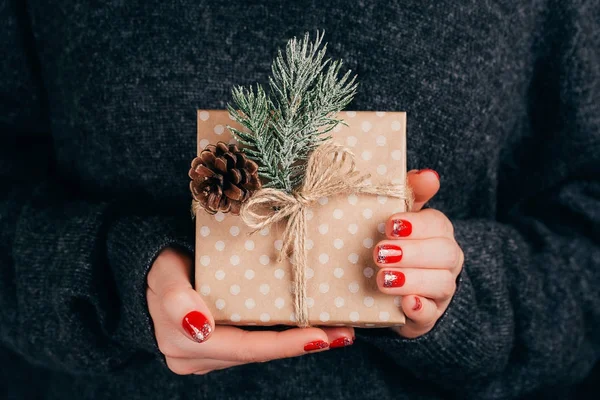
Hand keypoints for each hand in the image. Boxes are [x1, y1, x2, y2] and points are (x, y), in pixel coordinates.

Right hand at [147, 248, 354, 374]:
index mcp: (184, 343)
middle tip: (344, 333)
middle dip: (302, 345)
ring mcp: (206, 355)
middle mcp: (196, 357)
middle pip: (257, 353)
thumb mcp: (164, 274)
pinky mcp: (216, 347)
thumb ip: (175, 297)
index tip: (320, 337)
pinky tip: (309, 327)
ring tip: (337, 330)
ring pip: (257, 350)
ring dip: (297, 342)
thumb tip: (199, 327)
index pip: (244, 348)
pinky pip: (252, 343)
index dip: (284, 345)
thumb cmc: (160, 267)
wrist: (146, 272)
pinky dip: (281, 336)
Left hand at [373, 169, 463, 338]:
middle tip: (379, 253)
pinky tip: (406, 303)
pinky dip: (419, 309)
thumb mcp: (397, 219)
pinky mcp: (428, 317)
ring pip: (441, 284)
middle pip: (444, 253)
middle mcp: (446, 260)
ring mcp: (440, 291)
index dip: (416, 224)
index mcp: (438, 232)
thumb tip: (428, 175)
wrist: (387, 292)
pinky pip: (431, 315)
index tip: (389, 225)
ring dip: (411, 280)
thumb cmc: (394, 246)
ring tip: (383, 279)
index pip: (438, 224)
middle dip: (412, 252)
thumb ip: (411, 194)